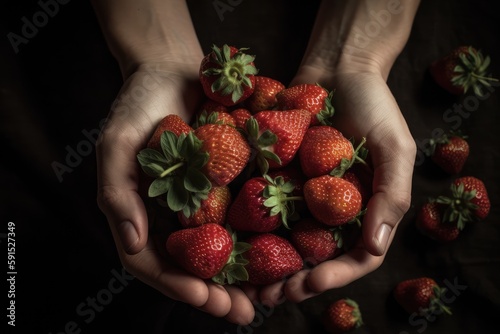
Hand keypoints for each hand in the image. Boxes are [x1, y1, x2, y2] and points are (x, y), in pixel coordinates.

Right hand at [96, 62, 255, 324]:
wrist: (174, 69)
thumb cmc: (138, 103)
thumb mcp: (117, 143)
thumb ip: (118, 193)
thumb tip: (132, 243)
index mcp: (142, 214)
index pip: (152, 263)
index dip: (176, 285)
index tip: (204, 298)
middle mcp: (172, 216)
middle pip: (191, 268)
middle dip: (215, 295)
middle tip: (243, 313)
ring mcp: (200, 204)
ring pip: (219, 252)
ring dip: (240, 280)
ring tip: (264, 300)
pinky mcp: (226, 186)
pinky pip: (241, 219)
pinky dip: (257, 242)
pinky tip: (279, 257)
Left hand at [246, 64, 415, 304]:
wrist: (337, 67)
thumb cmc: (374, 103)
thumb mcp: (395, 147)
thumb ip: (393, 195)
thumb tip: (377, 247)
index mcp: (365, 209)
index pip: (355, 257)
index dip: (334, 276)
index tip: (309, 285)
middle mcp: (332, 209)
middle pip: (315, 257)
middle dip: (293, 280)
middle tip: (269, 298)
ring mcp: (303, 194)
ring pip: (284, 239)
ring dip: (266, 264)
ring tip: (245, 284)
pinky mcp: (278, 176)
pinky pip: (263, 205)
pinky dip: (249, 226)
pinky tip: (227, 240)